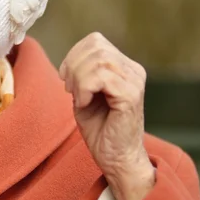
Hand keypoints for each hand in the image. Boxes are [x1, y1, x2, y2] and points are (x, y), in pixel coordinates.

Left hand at [59, 32, 154, 199]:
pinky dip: (84, 89)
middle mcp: (133, 70)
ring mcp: (134, 82)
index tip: (65, 78)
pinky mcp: (131, 95)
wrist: (116, 159)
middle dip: (73, 66)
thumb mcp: (85, 93)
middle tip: (70, 90)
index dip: (74, 54)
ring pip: (98, 60)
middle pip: (95, 46)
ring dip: (78, 78)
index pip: (95, 40)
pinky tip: (84, 103)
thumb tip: (71, 59)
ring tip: (78, 98)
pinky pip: (101, 77)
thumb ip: (82, 73)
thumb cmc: (100, 129)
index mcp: (124, 67)